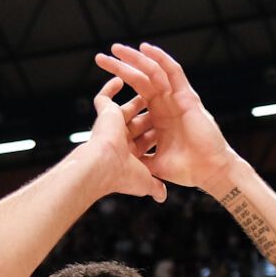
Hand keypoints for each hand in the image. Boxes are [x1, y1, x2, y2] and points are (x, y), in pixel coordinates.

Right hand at [72, 74, 166, 202]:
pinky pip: (104, 98)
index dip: (158, 134)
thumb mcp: (145, 182)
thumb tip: (162, 196)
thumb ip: (154, 186)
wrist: (103, 167)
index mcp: (131, 153)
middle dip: (152, 114)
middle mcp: (122, 138)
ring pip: (126, 109)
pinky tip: (119, 80)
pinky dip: (110, 88)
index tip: (172, 130)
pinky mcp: (105, 114)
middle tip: (167, 105)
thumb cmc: (122, 176)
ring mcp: (112, 126)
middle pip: (140, 122)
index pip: (148, 140)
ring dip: (137, 99)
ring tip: (150, 88)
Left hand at [94, 42, 237, 192]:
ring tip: (115, 49)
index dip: (120, 85)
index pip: (136, 93)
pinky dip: (160, 59)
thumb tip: (122, 163)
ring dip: (135, 59)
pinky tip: (146, 48)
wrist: (208, 173)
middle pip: (140, 79)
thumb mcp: (154, 163)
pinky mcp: (188, 97)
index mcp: (158, 117)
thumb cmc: (186, 169)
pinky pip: (173, 73)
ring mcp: (177, 99)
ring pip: (153, 72)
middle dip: (120, 67)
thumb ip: (139, 160)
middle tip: (100, 57)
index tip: (103, 81)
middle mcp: (167, 104)